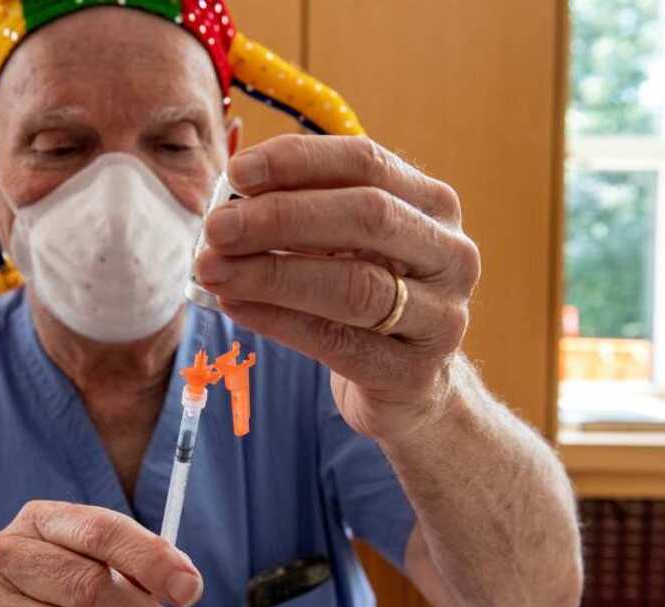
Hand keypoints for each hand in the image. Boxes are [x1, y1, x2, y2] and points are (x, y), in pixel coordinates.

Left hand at [194, 135, 480, 441]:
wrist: (409, 387)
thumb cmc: (366, 299)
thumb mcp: (346, 246)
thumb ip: (302, 214)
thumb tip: (228, 195)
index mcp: (432, 206)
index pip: (366, 162)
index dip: (298, 162)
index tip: (237, 172)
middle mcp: (450, 255)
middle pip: (367, 217)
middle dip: (282, 217)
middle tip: (216, 228)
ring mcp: (441, 317)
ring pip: (355, 286)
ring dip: (272, 275)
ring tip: (213, 270)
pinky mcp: (413, 374)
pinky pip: (338, 342)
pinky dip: (278, 321)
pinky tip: (235, 306)